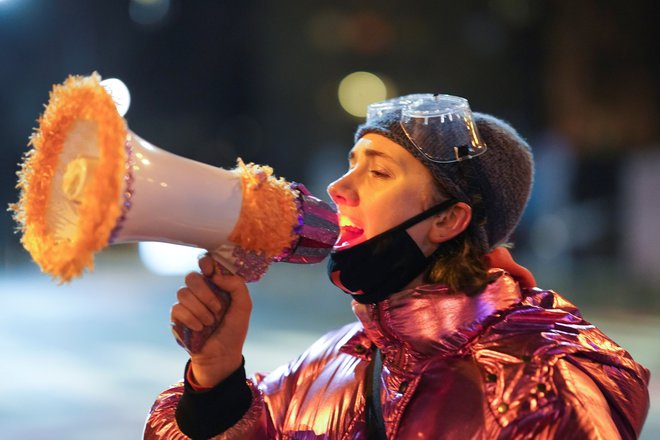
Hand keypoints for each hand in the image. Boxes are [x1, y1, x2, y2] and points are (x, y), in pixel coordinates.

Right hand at [171, 255, 251, 387]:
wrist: (223, 355)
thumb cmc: (234, 330)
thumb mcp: (244, 306)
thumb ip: (236, 286)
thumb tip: (216, 276)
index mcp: (216, 284)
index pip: (205, 263)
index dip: (205, 263)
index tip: (210, 272)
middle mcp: (200, 291)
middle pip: (191, 276)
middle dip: (205, 293)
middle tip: (217, 308)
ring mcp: (187, 303)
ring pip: (183, 292)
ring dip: (200, 309)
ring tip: (210, 322)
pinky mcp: (177, 317)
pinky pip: (177, 308)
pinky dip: (191, 319)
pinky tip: (200, 328)